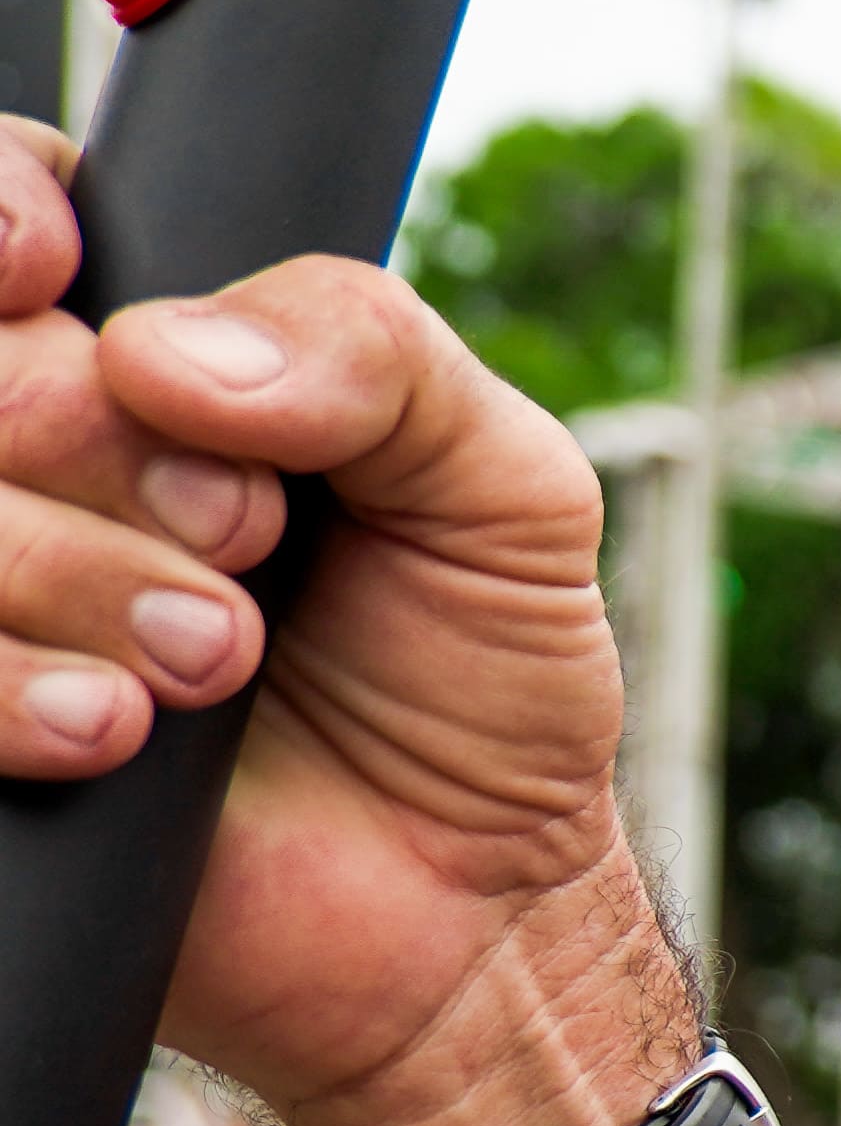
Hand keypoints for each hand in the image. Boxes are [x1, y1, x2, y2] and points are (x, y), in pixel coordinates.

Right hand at [0, 122, 684, 1125]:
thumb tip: (175, 346)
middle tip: (251, 536)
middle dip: (100, 438)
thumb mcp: (506, 491)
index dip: (5, 213)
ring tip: (220, 658)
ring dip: (76, 574)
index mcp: (150, 367)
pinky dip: (13, 688)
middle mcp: (39, 471)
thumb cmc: (481, 689)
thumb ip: (381, 359)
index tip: (60, 265)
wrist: (473, 912)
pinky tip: (115, 732)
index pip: (9, 216)